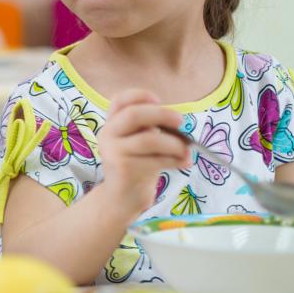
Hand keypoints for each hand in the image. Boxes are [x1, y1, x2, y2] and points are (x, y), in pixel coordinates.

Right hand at [96, 89, 190, 216]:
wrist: (123, 197)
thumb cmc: (138, 165)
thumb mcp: (141, 143)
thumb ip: (151, 128)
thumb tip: (180, 122)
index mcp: (112, 123)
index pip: (119, 100)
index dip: (139, 95)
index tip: (158, 100)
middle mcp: (108, 134)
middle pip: (133, 115)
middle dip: (162, 114)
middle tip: (181, 121)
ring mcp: (114, 152)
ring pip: (149, 139)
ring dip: (174, 144)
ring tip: (186, 152)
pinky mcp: (124, 169)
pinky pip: (156, 159)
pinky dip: (175, 160)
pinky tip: (184, 163)